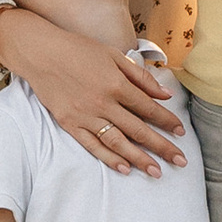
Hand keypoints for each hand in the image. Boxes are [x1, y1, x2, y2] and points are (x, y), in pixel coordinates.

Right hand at [0, 7, 185, 170]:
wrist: (41, 53)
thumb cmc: (78, 50)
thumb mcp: (113, 55)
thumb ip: (140, 76)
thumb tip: (165, 93)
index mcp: (116, 84)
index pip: (149, 108)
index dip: (167, 121)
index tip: (181, 132)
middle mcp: (103, 103)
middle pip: (138, 129)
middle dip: (162, 147)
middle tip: (180, 161)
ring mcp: (86, 116)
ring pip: (118, 142)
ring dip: (139, 158)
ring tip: (156, 171)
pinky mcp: (70, 124)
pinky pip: (93, 145)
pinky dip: (109, 158)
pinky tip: (124, 168)